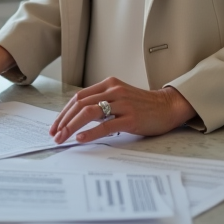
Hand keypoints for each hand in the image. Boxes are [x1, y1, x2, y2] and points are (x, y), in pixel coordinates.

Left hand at [49, 78, 196, 144]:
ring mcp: (122, 103)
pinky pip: (106, 124)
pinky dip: (91, 132)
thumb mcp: (119, 97)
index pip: (79, 97)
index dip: (64, 112)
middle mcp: (113, 91)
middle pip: (80, 104)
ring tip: (63, 138)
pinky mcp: (131, 118)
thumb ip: (101, 103)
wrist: (168, 107)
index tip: (55, 126)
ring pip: (89, 112)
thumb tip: (77, 117)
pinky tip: (81, 139)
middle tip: (55, 135)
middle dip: (63, 121)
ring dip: (72, 126)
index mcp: (108, 84)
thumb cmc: (142, 105)